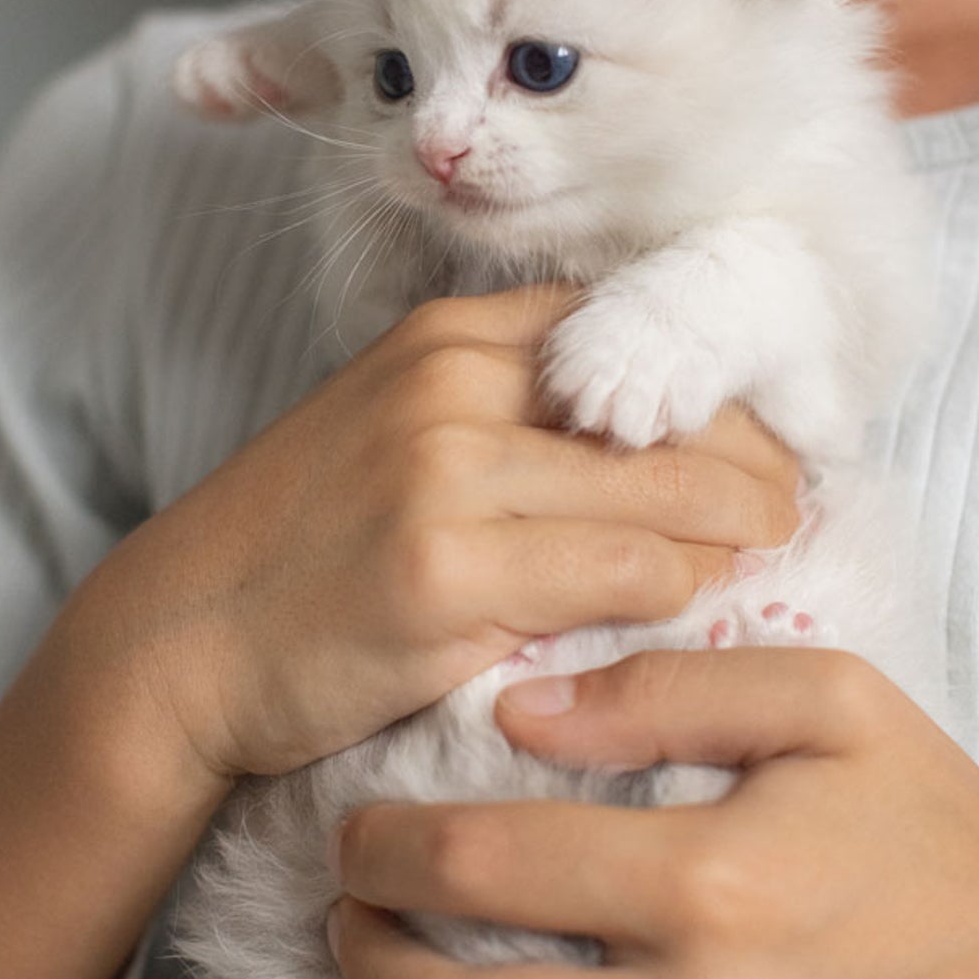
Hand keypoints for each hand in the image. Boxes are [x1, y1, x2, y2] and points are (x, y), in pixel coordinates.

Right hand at [64, 287, 798, 783]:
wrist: (184, 639)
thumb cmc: (307, 548)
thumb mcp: (401, 438)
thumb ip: (512, 422)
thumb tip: (651, 447)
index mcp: (449, 340)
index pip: (632, 340)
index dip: (716, 397)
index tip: (766, 445)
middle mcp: (452, 384)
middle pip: (665, 414)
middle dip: (753, 466)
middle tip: (793, 509)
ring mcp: (444, 472)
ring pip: (662, 494)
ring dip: (730, 535)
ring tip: (763, 557)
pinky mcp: (442, 568)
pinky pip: (622, 573)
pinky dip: (674, 592)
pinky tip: (686, 609)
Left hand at [327, 648, 978, 978]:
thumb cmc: (927, 825)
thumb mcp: (829, 703)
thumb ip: (669, 689)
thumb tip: (524, 711)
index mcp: (712, 879)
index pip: (484, 864)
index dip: (388, 840)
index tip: (359, 817)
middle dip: (362, 945)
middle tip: (345, 893)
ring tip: (373, 964)